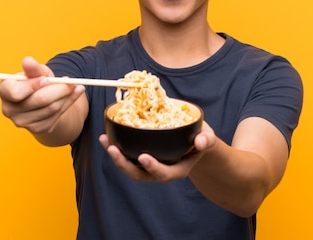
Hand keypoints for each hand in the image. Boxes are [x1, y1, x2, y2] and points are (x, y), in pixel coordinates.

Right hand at [0, 56, 84, 133]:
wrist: (42, 100)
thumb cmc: (36, 82)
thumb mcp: (36, 72)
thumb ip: (33, 68)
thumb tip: (28, 61)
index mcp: (4, 90)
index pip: (16, 92)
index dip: (32, 86)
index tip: (47, 79)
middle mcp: (9, 109)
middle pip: (39, 100)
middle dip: (59, 89)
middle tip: (72, 81)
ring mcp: (22, 122)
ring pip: (52, 108)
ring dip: (67, 96)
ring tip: (75, 86)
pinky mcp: (36, 129)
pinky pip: (57, 116)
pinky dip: (69, 103)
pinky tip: (73, 95)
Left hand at [98, 122, 216, 181]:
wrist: (193, 139)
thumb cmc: (199, 137)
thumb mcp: (207, 136)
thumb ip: (205, 139)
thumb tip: (200, 142)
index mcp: (177, 169)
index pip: (164, 174)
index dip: (153, 168)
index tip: (143, 157)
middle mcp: (160, 170)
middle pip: (140, 175)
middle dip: (125, 164)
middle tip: (114, 150)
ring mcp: (148, 165)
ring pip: (129, 167)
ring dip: (116, 157)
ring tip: (105, 142)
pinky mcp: (140, 157)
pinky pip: (126, 155)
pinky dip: (115, 147)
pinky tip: (105, 137)